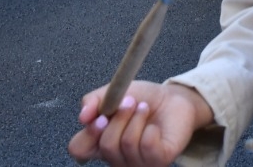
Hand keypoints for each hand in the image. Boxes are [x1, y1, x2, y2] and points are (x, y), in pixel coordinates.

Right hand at [68, 80, 211, 166]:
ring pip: (127, 143)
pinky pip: (148, 145)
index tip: (101, 117)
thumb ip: (93, 101)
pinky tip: (155, 127)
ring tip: (144, 108)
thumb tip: (83, 116)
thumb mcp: (113, 93)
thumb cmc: (142, 99)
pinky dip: (151, 128)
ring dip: (137, 117)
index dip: (88, 134)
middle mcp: (116, 158)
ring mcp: (137, 163)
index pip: (79, 150)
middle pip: (106, 146)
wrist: (173, 98)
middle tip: (130, 102)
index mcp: (100, 143)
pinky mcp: (159, 161)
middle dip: (120, 117)